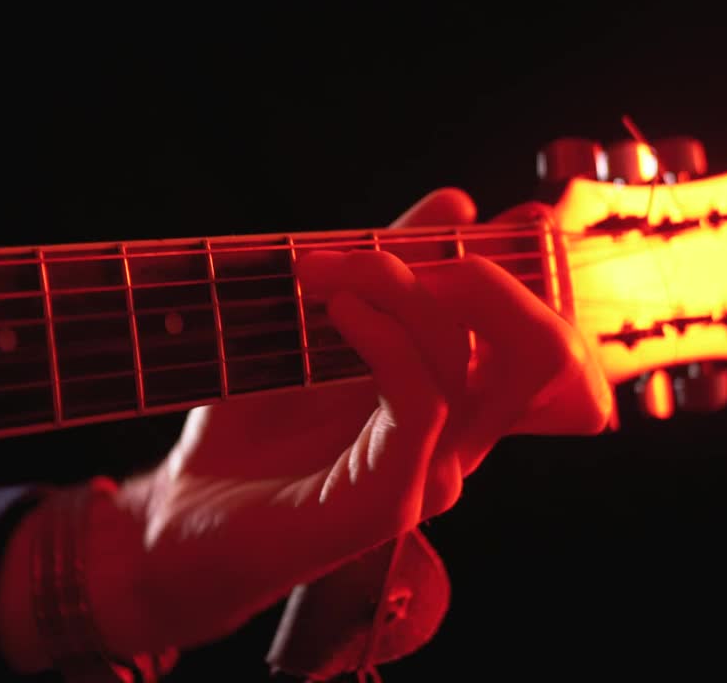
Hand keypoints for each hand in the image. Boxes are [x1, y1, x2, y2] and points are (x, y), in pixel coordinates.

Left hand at [0, 190, 613, 670]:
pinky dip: (385, 336)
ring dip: (401, 288)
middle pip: (543, 350)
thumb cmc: (246, 434)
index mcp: (452, 405)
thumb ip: (382, 274)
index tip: (489, 213)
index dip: (534, 268)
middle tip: (393, 247)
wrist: (183, 523)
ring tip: (329, 271)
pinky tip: (339, 306)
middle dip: (484, 272)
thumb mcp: (313, 333)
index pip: (538, 334)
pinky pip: (422, 400)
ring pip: (471, 361)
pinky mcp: (390, 500)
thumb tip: (457, 203)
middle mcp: (456, 442)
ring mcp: (430, 475)